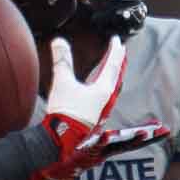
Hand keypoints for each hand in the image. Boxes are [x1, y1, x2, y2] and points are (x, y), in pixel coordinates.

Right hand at [32, 35, 168, 179]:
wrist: (61, 139)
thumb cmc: (65, 113)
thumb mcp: (62, 82)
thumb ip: (62, 61)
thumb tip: (59, 41)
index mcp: (104, 89)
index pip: (113, 64)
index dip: (115, 50)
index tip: (117, 40)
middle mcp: (107, 99)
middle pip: (116, 76)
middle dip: (118, 62)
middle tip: (121, 51)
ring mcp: (102, 109)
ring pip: (112, 87)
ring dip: (113, 75)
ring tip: (112, 68)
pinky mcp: (94, 116)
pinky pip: (105, 96)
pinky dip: (105, 87)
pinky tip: (99, 90)